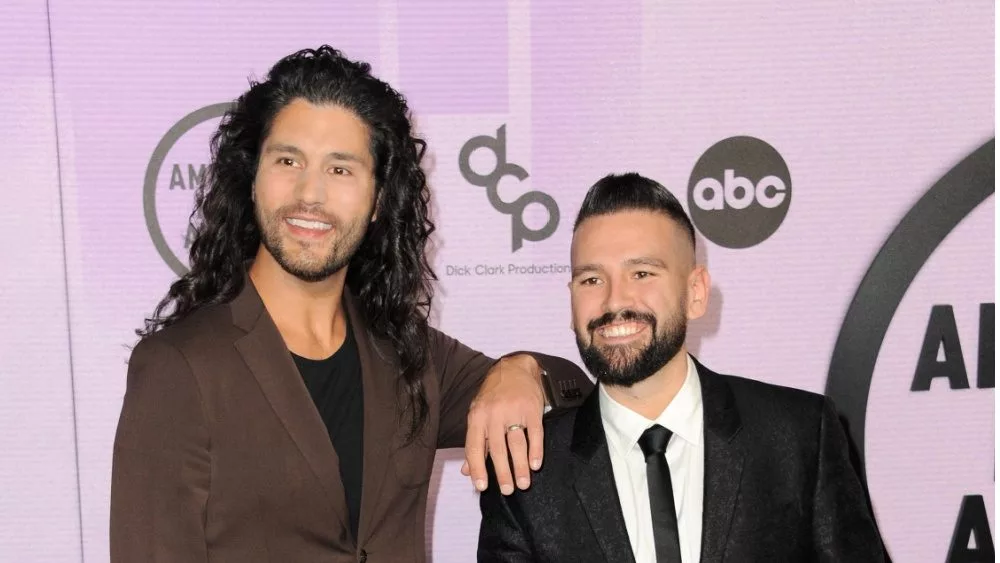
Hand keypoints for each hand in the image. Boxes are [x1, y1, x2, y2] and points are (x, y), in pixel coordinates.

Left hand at [462, 354, 545, 494]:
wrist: (514, 367)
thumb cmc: (493, 396)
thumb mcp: (478, 414)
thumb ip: (475, 443)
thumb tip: (467, 471)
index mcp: (477, 417)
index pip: (474, 446)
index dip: (477, 467)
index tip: (481, 486)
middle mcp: (493, 414)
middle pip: (497, 448)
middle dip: (502, 472)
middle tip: (507, 491)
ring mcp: (514, 411)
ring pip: (516, 443)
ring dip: (520, 466)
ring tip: (523, 484)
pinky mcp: (532, 408)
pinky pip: (535, 433)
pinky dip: (536, 450)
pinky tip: (536, 464)